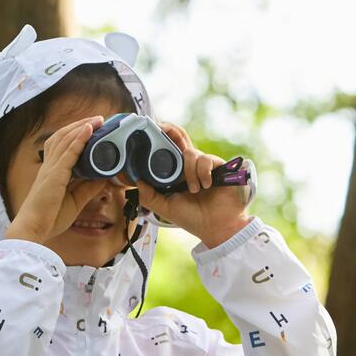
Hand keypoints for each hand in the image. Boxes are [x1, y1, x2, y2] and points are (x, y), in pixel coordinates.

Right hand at [4, 116, 111, 242]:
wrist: (33, 229)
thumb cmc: (49, 218)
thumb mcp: (75, 201)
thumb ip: (88, 188)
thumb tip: (104, 177)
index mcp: (52, 172)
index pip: (63, 146)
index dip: (76, 134)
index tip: (92, 128)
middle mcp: (49, 166)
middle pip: (64, 137)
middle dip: (81, 125)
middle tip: (99, 119)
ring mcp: (51, 169)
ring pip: (66, 140)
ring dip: (83, 127)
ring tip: (98, 119)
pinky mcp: (54, 175)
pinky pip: (68, 152)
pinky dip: (79, 139)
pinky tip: (88, 129)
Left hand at [136, 123, 252, 246]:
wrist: (216, 227)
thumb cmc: (193, 218)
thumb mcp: (165, 208)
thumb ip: (149, 197)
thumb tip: (137, 181)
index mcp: (176, 173)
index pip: (168, 149)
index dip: (161, 138)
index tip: (152, 131)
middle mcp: (189, 166)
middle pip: (180, 138)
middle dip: (170, 130)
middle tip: (161, 128)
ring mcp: (204, 165)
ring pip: (190, 153)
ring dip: (189, 173)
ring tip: (194, 189)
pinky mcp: (218, 166)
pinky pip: (205, 160)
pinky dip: (202, 172)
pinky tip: (206, 185)